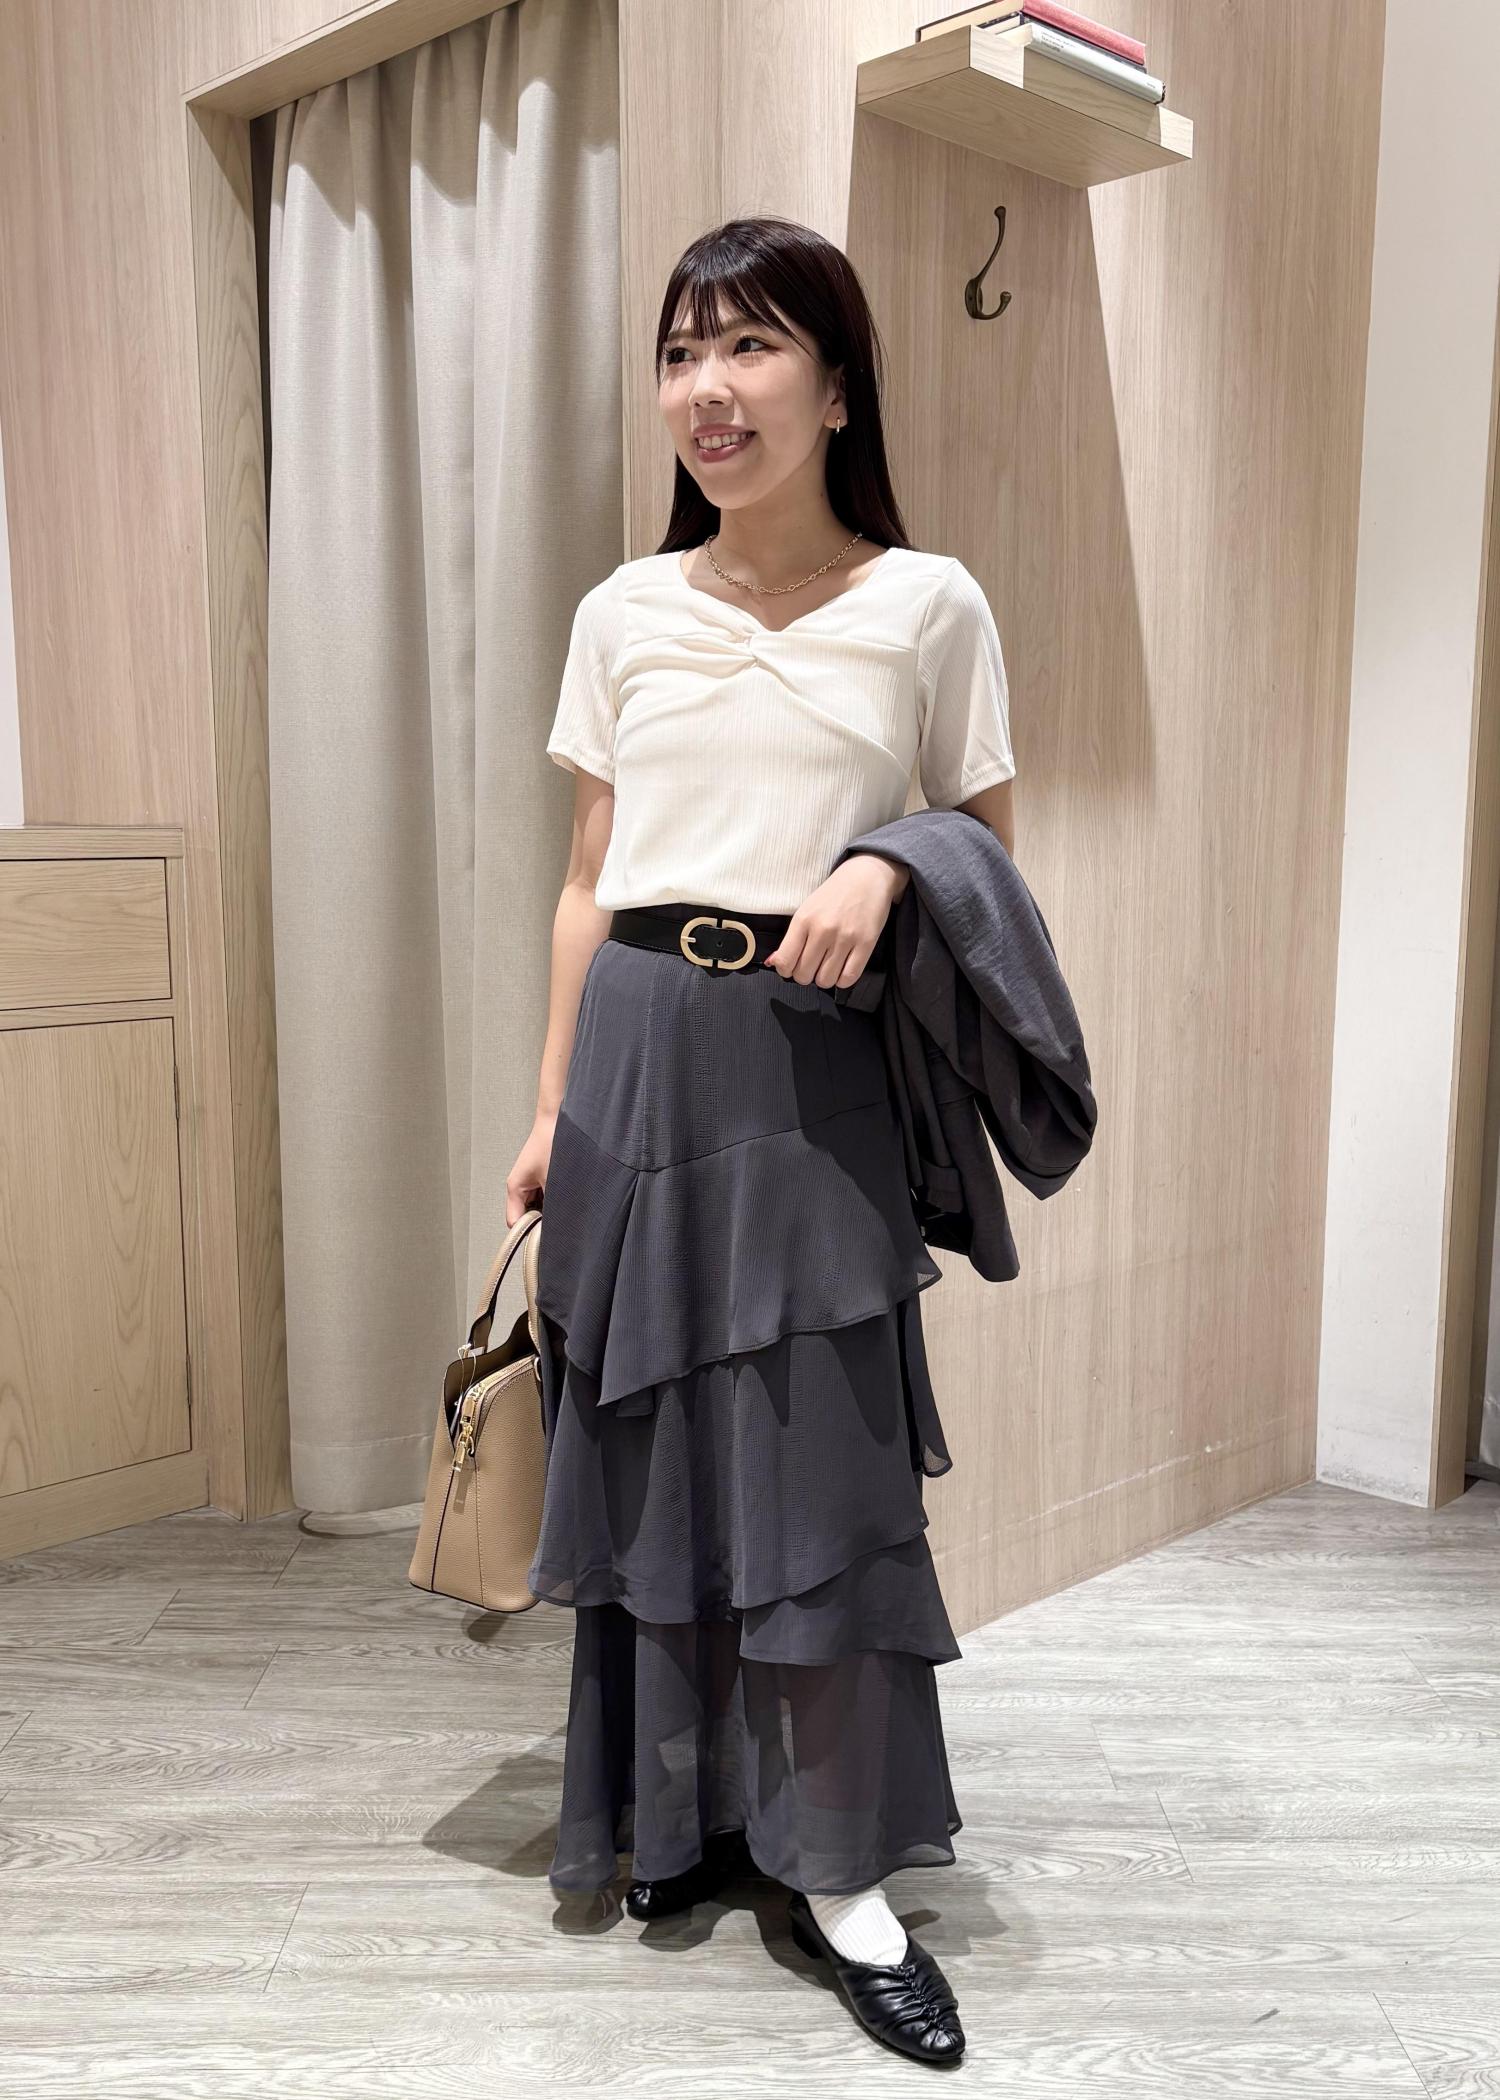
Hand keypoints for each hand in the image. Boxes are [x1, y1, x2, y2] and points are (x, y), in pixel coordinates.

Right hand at [505, 1109, 556, 1226]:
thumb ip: (553, 1206)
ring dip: (552, 1207)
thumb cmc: (552, 1142)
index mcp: (516, 1188)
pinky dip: (555, 1198)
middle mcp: (520, 1186)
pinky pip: (547, 1196)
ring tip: (565, 1201)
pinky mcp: (542, 1176)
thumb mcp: (554, 1180)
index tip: (545, 1236)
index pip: (515, 1223)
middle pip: (528, 1216)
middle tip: (561, 1218)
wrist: (559, 1118)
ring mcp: (531, 1181)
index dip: (530, 1232)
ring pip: (539, 1207)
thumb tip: (558, 1226)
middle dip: (544, 1220)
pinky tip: (567, 1192)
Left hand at [761, 854, 907, 993]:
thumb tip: (774, 963)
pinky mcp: (866, 944)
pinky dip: (843, 980)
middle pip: (804, 975)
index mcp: (803, 920)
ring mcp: (845, 938)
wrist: (867, 876)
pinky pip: (848, 978)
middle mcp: (822, 930)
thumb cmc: (835, 894)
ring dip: (824, 978)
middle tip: (812, 965)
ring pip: (825, 980)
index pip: (784, 961)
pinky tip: (842, 968)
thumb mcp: (807, 909)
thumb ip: (792, 938)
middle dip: (805, 975)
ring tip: (828, 966)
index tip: (791, 967)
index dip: (785, 970)